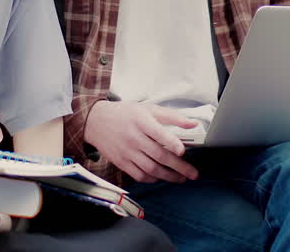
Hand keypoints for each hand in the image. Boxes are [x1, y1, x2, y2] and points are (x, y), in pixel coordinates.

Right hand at [84, 101, 199, 183]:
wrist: (96, 121)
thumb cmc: (125, 114)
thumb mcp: (148, 109)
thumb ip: (172, 116)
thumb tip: (193, 123)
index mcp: (142, 122)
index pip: (159, 134)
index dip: (172, 143)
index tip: (183, 151)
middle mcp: (134, 138)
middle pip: (159, 155)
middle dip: (179, 166)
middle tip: (193, 173)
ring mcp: (127, 152)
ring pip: (151, 169)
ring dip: (169, 176)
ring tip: (182, 178)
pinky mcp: (121, 162)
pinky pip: (139, 175)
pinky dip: (152, 179)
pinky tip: (161, 177)